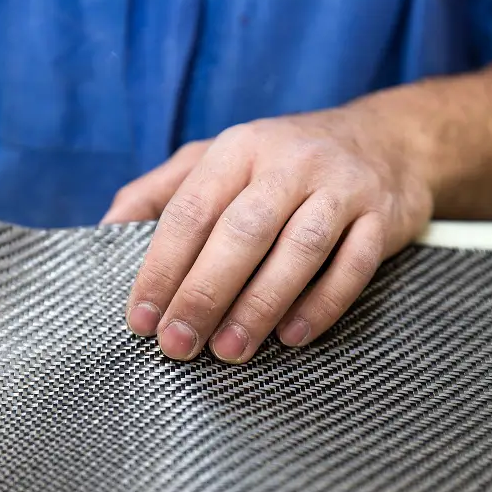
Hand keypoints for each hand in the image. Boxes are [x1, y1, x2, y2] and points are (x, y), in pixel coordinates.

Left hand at [104, 104, 433, 361]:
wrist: (386, 141)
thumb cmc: (284, 163)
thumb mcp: (220, 159)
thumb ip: (162, 191)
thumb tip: (106, 230)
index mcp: (240, 149)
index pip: (191, 212)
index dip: (161, 269)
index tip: (142, 320)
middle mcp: (290, 163)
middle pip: (241, 233)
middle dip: (204, 294)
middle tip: (179, 345)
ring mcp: (341, 188)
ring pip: (298, 250)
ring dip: (260, 305)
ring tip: (230, 351)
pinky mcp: (381, 217)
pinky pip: (353, 266)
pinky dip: (323, 304)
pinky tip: (293, 337)